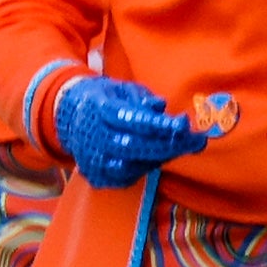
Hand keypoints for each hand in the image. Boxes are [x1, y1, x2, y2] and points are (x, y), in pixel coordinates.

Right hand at [49, 74, 212, 185]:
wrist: (70, 115)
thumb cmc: (107, 99)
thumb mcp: (123, 88)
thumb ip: (143, 97)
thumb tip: (160, 107)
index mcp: (100, 108)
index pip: (132, 120)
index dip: (160, 125)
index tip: (184, 124)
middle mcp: (94, 136)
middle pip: (135, 146)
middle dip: (169, 145)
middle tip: (196, 140)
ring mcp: (92, 158)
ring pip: (131, 165)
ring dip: (161, 158)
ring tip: (181, 147)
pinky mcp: (95, 175)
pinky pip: (125, 178)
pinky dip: (145, 168)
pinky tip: (159, 157)